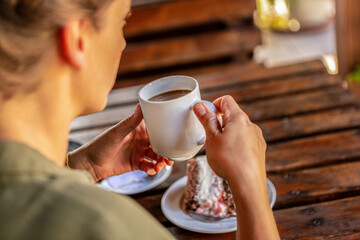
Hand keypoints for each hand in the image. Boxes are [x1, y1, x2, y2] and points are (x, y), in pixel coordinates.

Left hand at [69, 104, 172, 181]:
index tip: (175, 134)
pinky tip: (151, 170)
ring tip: (161, 165)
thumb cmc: (100, 144)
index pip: (156, 127)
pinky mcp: (136, 164)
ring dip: (161, 161)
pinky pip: (149, 166)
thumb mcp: (117, 132)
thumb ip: (131, 121)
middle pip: (159, 143)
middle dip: (167, 150)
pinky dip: (152, 169)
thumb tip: (141, 105)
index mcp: (137, 129)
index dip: (166, 131)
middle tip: (171, 157)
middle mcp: (140, 140)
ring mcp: (138, 152)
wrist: (90, 164)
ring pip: (156, 156)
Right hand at [193, 96, 279, 239]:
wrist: (248, 184)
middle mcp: (251, 125)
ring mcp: (257, 138)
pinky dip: (236, 144)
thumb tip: (200, 105)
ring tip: (220, 150)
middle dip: (219, 122)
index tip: (206, 117)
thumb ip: (206, 120)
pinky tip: (231, 158)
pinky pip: (245, 141)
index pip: (226, 100)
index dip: (213, 105)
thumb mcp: (212, 138)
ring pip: (239, 129)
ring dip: (227, 134)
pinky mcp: (259, 150)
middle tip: (210, 137)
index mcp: (239, 118)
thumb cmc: (229, 161)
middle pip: (232, 115)